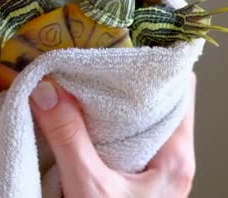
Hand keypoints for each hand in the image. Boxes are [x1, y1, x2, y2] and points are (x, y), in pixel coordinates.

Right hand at [30, 74, 196, 197]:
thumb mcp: (89, 187)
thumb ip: (68, 138)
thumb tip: (45, 91)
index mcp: (176, 157)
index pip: (181, 90)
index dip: (159, 63)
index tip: (129, 44)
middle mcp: (175, 160)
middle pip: (161, 101)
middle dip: (130, 80)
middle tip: (99, 58)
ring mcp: (159, 171)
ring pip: (144, 121)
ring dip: (118, 105)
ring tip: (88, 82)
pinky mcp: (141, 180)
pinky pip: (130, 141)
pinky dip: (110, 126)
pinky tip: (85, 118)